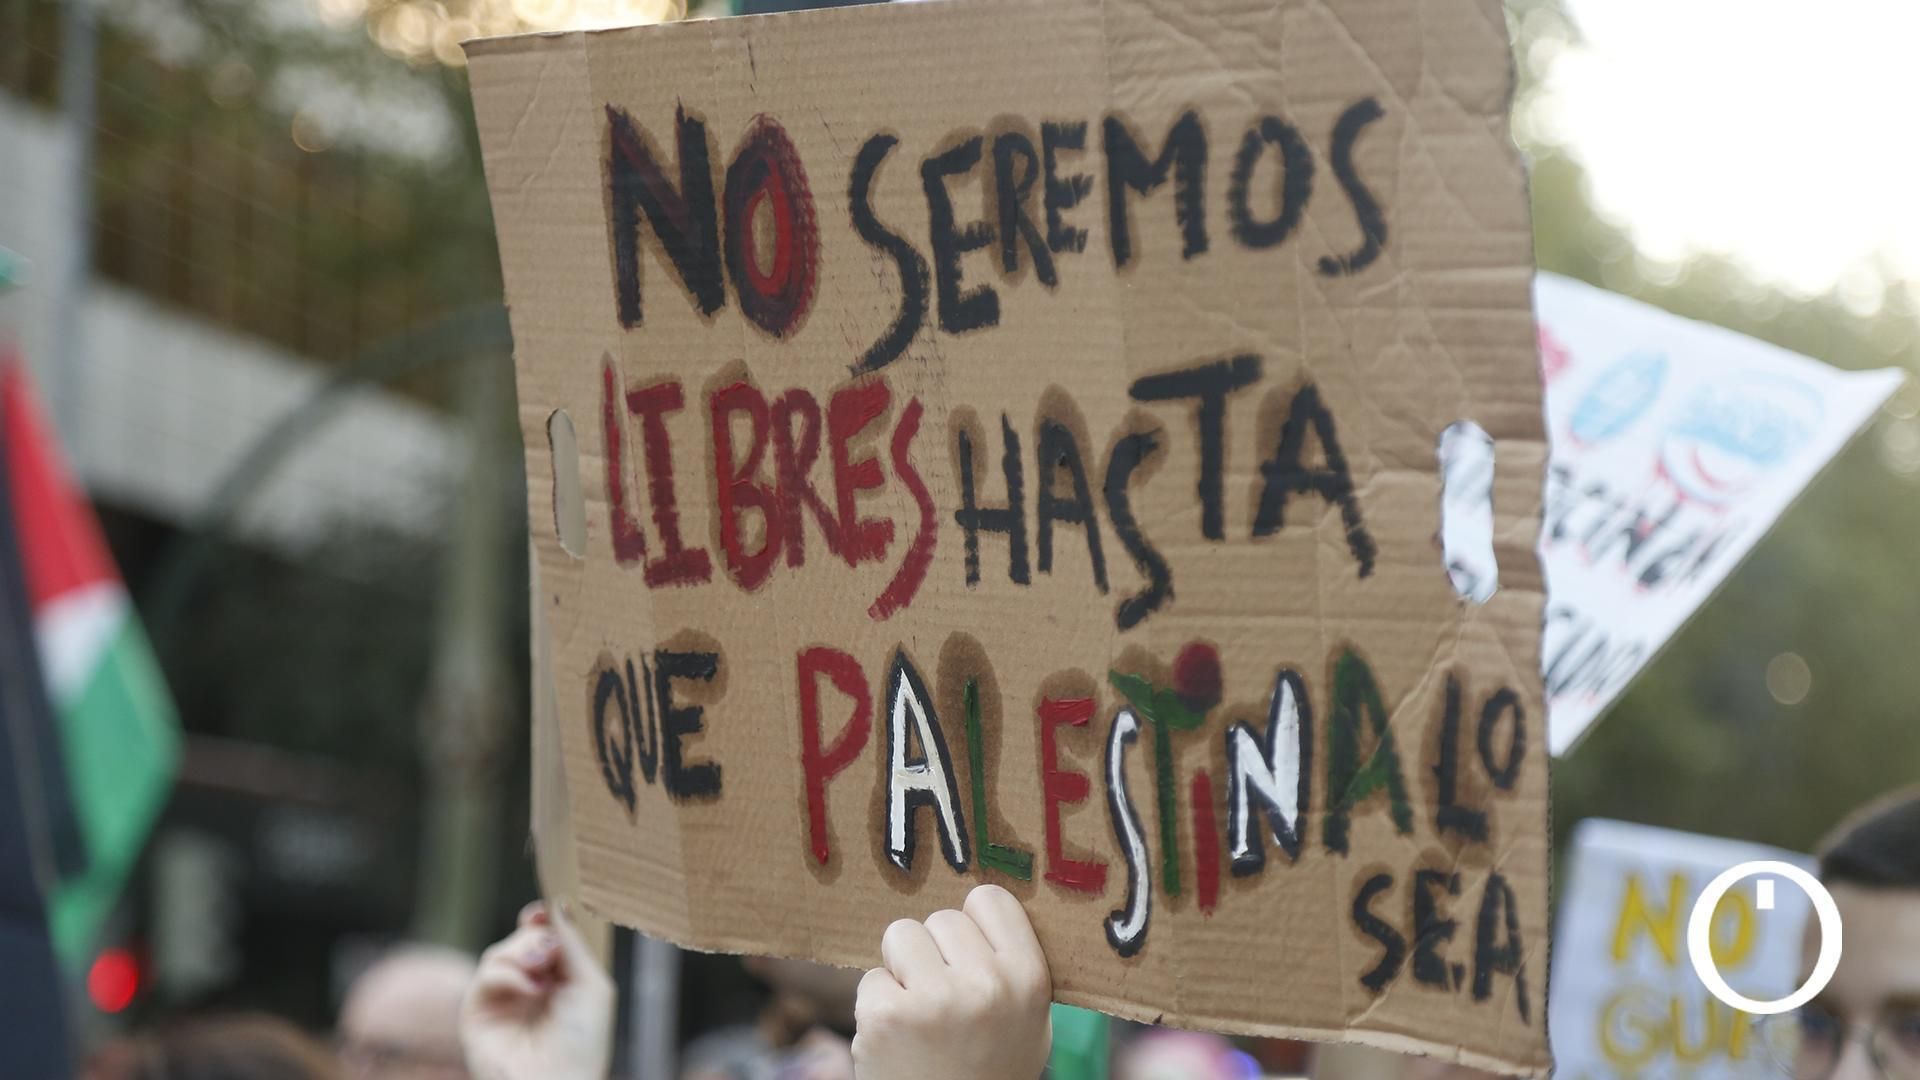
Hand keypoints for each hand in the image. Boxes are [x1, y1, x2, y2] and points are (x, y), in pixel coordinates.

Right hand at [461, 901, 613, 1079]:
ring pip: (500, 951)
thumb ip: (573, 943)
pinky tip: (532, 987)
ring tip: (542, 967)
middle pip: (521, 939)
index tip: (544, 911)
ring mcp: (501, 1000)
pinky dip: (510, 973)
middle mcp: (527, 989)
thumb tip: (557, 904)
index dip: (541, 920)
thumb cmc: (583, 1042)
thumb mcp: (591, 984)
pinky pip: (487, 974)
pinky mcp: (477, 1012)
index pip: (542, 938)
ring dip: (523, 951)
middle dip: (536, 936)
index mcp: (557, 981)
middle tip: (550, 951)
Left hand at [851, 884, 1052, 1079]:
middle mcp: (985, 984)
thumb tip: (980, 904)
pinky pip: (871, 979)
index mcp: (1028, 978)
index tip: (968, 954)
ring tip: (919, 1016)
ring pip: (900, 936)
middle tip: (942, 1002)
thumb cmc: (989, 1074)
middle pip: (940, 919)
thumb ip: (1011, 964)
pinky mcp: (886, 1016)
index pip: (989, 899)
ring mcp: (934, 999)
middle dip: (933, 953)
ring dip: (901, 971)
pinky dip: (877, 1007)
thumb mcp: (1028, 1021)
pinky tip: (899, 1041)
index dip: (973, 924)